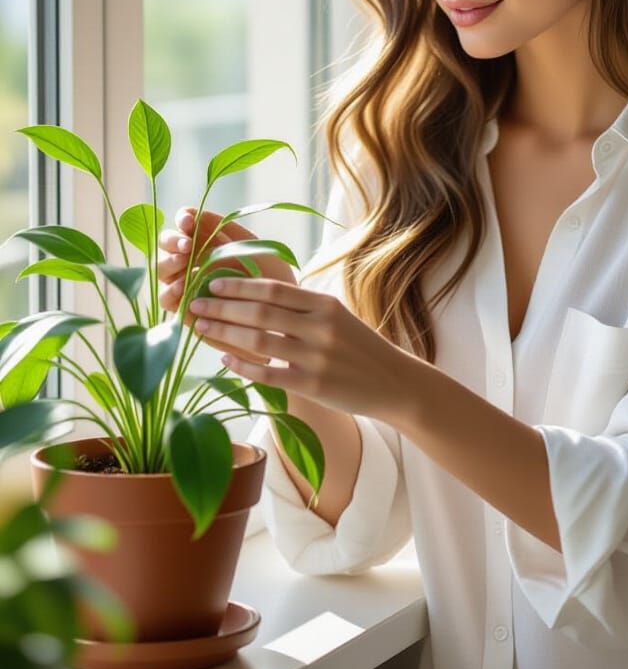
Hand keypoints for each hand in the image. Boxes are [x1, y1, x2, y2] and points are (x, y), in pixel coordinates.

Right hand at [158, 207, 295, 361]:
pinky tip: (182, 287)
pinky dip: (170, 291)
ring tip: (183, 262)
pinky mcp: (186, 308)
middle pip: (166, 245)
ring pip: (162, 271)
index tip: (188, 221)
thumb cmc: (269, 272)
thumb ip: (223, 227)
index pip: (183, 224)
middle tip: (187, 246)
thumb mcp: (250, 244)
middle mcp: (192, 260)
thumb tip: (191, 211)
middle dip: (172, 241)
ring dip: (168, 264)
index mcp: (207, 240)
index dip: (181, 220)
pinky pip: (167, 300)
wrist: (282, 308)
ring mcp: (186, 284)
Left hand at [186, 275, 412, 422]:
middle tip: (193, 302)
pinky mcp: (314, 385)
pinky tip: (224, 360)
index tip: (211, 282)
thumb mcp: (336, 315)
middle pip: (260, 311)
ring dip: (224, 331)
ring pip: (259, 340)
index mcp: (324, 303)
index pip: (272, 288)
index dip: (238, 284)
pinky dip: (242, 366)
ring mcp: (316, 356)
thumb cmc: (358, 346)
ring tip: (200, 326)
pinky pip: (268, 374)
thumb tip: (255, 293)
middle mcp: (320, 326)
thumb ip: (302, 306)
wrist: (393, 381)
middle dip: (222, 306)